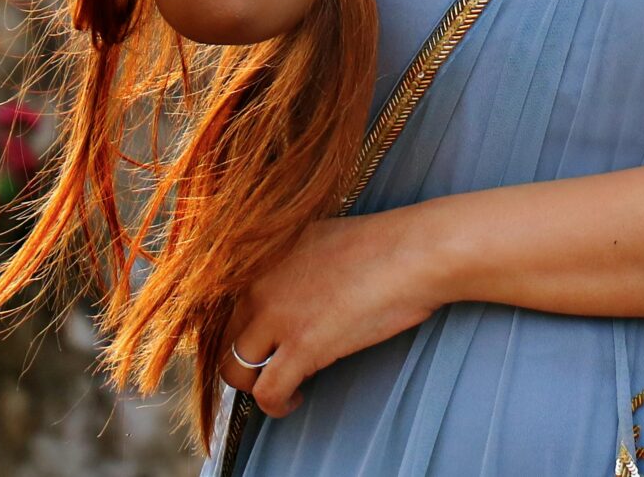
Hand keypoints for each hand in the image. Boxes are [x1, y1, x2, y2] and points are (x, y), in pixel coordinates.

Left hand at [219, 204, 443, 418]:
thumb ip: (294, 262)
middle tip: (272, 367)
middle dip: (247, 359)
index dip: (245, 331)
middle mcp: (261, 285)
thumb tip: (292, 287)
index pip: (230, 306)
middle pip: (228, 339)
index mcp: (266, 258)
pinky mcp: (302, 347)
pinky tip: (294, 401)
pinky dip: (276, 406)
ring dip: (255, 385)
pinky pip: (267, 392)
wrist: (416, 252)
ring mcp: (278, 317)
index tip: (264, 343)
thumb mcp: (321, 237)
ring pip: (236, 370)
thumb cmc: (387, 244)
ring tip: (283, 387)